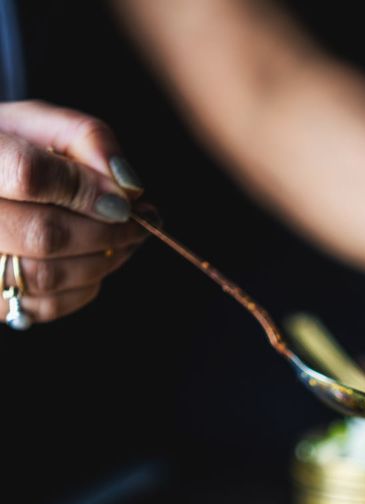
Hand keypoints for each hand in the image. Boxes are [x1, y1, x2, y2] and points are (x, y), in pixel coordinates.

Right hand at [0, 101, 145, 325]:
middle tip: (139, 222)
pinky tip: (93, 260)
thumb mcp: (36, 124)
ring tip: (124, 239)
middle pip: (44, 234)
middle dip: (107, 232)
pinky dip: (83, 285)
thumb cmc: (7, 150)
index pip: (29, 174)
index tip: (124, 199)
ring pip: (48, 276)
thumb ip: (85, 138)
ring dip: (102, 261)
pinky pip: (46, 305)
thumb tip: (128, 186)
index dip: (86, 189)